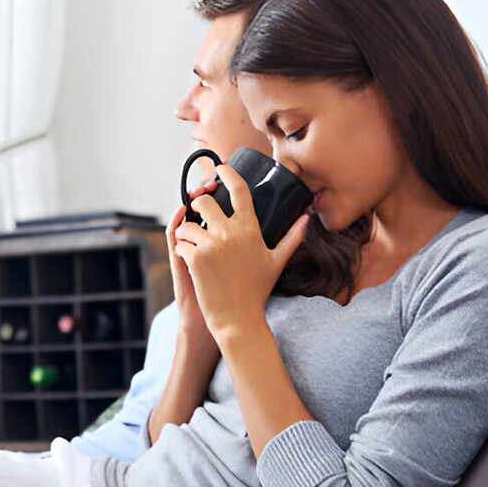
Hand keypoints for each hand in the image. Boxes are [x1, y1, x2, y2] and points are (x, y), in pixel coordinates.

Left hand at [172, 165, 307, 339]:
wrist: (238, 318)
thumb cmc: (257, 290)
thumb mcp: (276, 261)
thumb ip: (292, 236)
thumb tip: (307, 218)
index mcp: (250, 230)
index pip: (240, 191)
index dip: (228, 174)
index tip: (220, 168)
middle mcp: (230, 233)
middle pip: (204, 202)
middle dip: (197, 206)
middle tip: (198, 214)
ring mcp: (211, 245)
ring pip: (187, 224)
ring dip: (187, 232)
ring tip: (194, 244)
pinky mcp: (195, 258)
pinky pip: (180, 243)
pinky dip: (182, 249)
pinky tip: (191, 260)